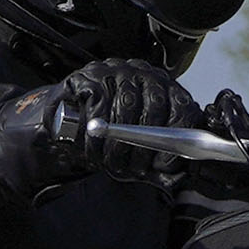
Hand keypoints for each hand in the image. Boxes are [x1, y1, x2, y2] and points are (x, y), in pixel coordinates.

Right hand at [0, 61, 204, 198]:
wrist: (66, 125)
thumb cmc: (109, 140)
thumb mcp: (136, 151)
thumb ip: (156, 164)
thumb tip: (172, 177)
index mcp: (164, 91)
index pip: (182, 107)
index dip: (177, 136)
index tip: (165, 164)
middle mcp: (144, 74)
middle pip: (155, 106)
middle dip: (144, 145)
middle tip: (132, 170)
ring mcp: (117, 71)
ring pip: (126, 105)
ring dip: (117, 142)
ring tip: (109, 162)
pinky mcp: (89, 75)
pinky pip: (98, 102)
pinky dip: (94, 131)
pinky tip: (91, 147)